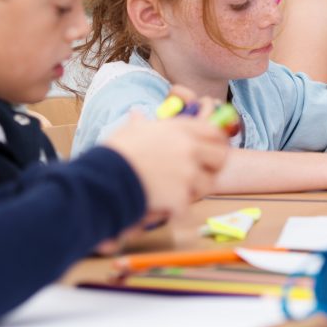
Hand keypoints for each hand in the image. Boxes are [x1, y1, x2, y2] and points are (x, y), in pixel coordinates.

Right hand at [102, 113, 229, 216]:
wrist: (106, 178)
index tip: (213, 150)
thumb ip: (142, 124)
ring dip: (194, 190)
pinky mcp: (181, 198)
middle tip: (200, 175)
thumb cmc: (115, 152)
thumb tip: (136, 115)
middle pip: (220, 158)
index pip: (214, 132)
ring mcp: (188, 174)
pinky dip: (178, 211)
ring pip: (207, 185)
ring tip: (176, 193)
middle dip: (212, 167)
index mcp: (180, 129)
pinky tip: (164, 209)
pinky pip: (189, 208)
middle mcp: (190, 149)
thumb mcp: (130, 131)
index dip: (217, 142)